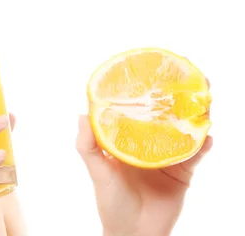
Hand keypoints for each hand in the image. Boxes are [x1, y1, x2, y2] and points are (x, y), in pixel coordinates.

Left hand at [76, 81, 212, 235]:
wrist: (134, 235)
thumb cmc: (110, 202)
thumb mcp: (96, 170)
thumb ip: (87, 144)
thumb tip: (81, 111)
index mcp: (126, 139)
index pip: (135, 109)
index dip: (144, 91)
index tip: (152, 69)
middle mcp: (147, 143)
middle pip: (165, 115)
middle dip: (178, 96)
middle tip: (190, 77)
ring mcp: (166, 156)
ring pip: (184, 130)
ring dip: (196, 115)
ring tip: (205, 99)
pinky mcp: (183, 173)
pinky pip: (195, 156)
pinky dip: (203, 145)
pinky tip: (208, 136)